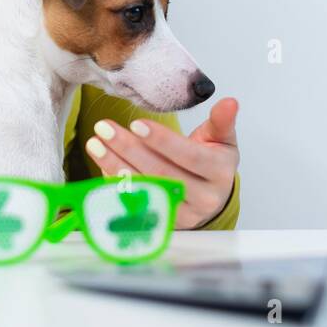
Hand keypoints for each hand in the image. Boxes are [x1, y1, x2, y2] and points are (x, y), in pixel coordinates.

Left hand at [85, 97, 239, 228]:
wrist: (209, 195)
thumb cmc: (212, 160)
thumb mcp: (221, 139)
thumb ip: (221, 121)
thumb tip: (230, 101)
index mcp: (220, 174)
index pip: (189, 156)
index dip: (162, 141)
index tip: (137, 123)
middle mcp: (203, 200)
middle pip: (161, 174)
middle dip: (130, 149)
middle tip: (104, 128)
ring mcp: (182, 216)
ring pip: (144, 190)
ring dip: (115, 165)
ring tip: (95, 143)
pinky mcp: (163, 225)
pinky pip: (135, 205)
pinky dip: (115, 185)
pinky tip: (102, 163)